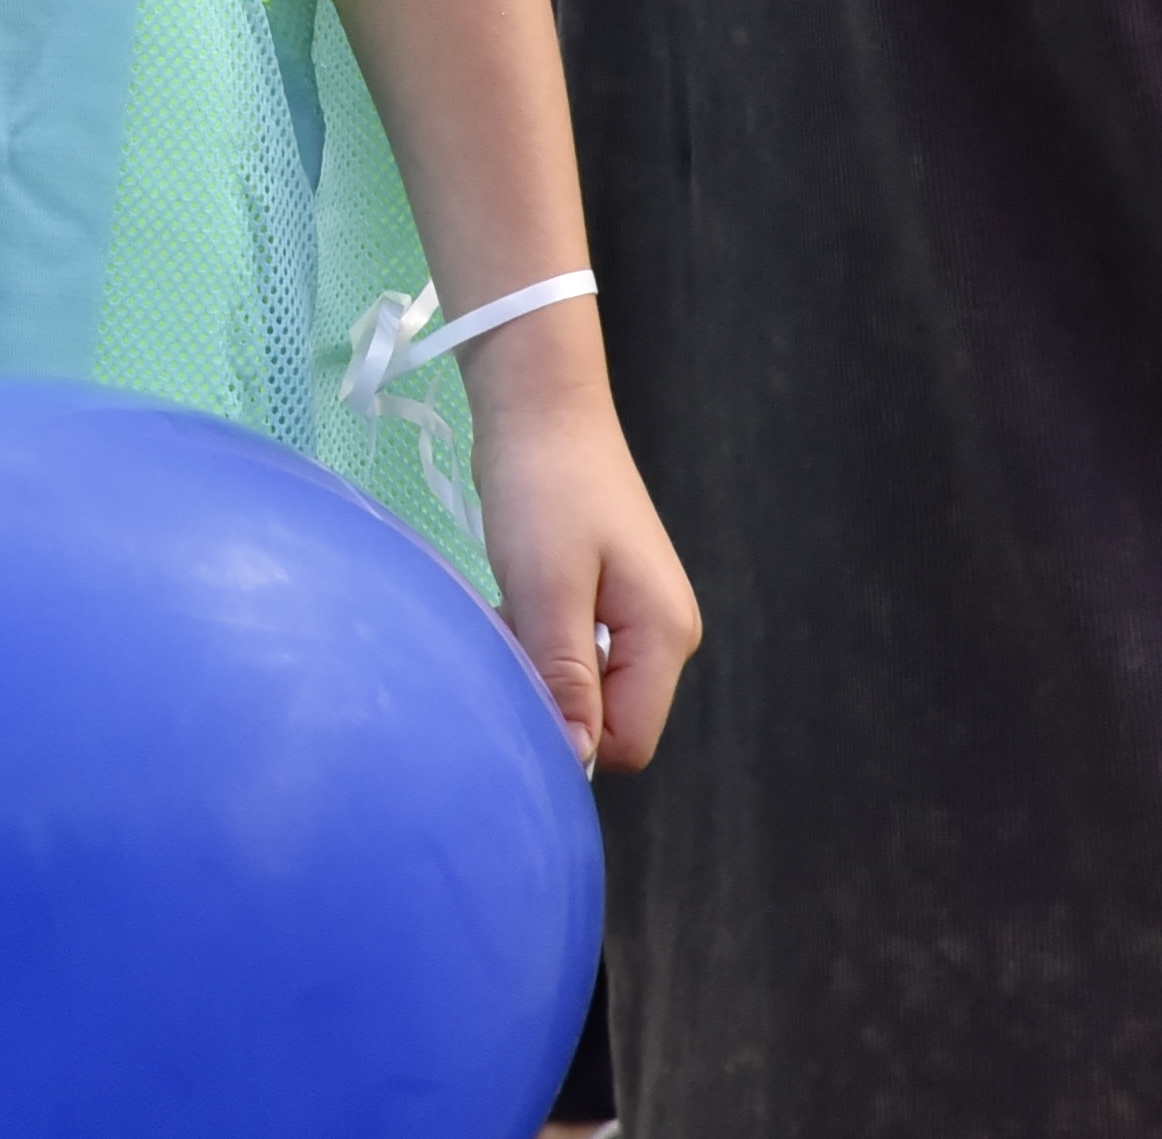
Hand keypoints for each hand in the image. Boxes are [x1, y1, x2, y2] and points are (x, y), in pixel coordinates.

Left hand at [461, 317, 699, 773]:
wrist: (541, 400)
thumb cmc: (543, 487)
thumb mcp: (546, 586)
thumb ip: (564, 675)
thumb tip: (577, 761)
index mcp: (665, 637)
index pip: (628, 743)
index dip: (571, 739)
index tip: (512, 699)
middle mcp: (665, 633)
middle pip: (610, 717)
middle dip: (552, 701)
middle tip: (498, 649)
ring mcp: (638, 612)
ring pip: (586, 684)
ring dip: (537, 667)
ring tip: (496, 620)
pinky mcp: (608, 592)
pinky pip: (575, 648)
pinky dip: (537, 639)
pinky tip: (505, 606)